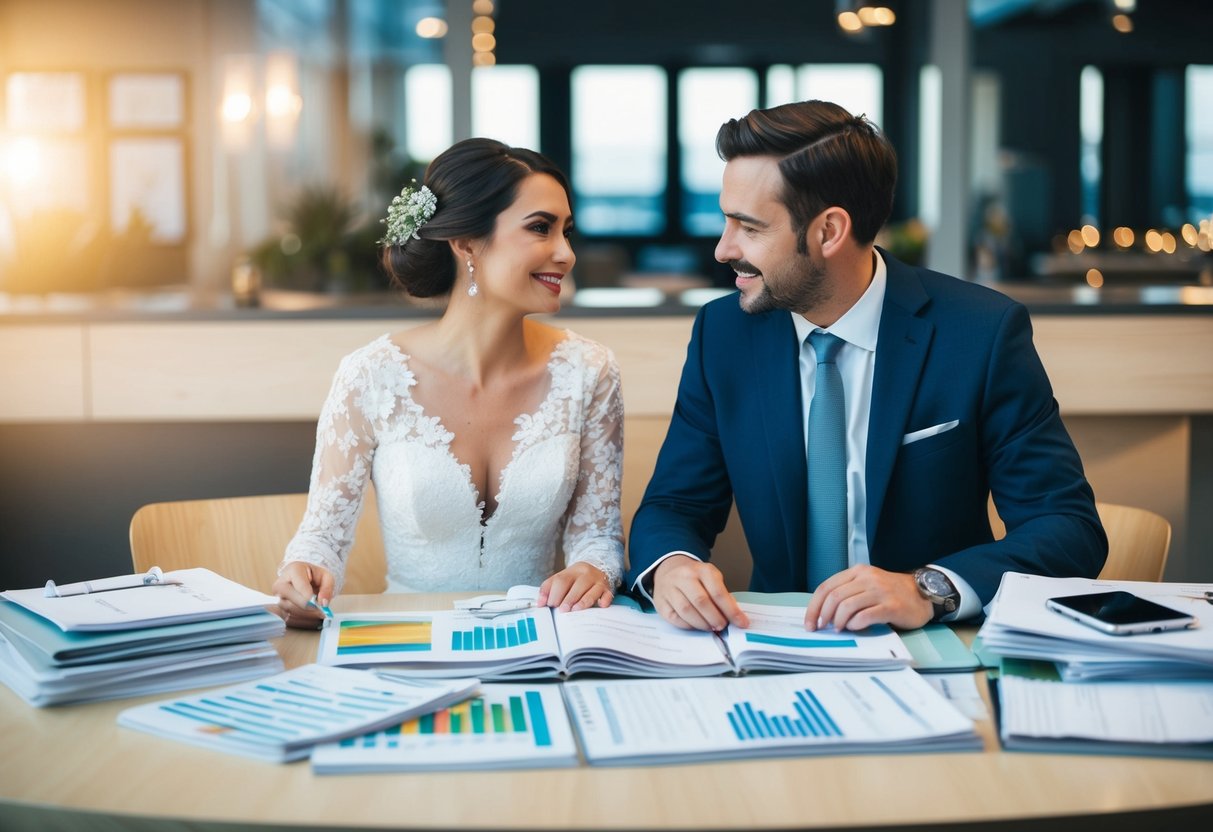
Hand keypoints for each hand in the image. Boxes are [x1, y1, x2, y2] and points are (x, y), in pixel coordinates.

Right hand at [272, 562, 334, 629]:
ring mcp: (277, 598)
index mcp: (293, 570)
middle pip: (292, 602)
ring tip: (319, 613)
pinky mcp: (278, 609)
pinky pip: (289, 619)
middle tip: (322, 611)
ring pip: (291, 612)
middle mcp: (280, 584)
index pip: (300, 587)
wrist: (303, 578)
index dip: (311, 598)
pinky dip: (302, 621)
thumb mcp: (326, 577)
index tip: (321, 604)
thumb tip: (323, 603)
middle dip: (309, 608)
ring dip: (307, 616)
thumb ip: (327, 588)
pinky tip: (312, 618)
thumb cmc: (314, 576)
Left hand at [538, 562, 613, 611]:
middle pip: (577, 585)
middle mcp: (586, 574)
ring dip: (583, 602)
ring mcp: (598, 581)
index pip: (562, 580)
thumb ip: (548, 589)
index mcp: (572, 571)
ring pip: (592, 591)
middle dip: (568, 599)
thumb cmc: (575, 579)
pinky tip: (601, 606)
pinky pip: (607, 595)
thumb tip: (540, 603)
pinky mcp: (607, 590)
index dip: (555, 593)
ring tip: (575, 610)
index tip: (551, 604)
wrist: (596, 569)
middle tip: (562, 610)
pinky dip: (604, 601)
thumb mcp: (561, 579)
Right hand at [651, 555, 749, 631]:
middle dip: (715, 618)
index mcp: (702, 570)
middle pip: (701, 601)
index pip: (718, 592)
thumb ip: (723, 596)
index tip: (741, 622)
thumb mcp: (712, 579)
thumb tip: (735, 616)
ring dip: (702, 624)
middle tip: (722, 626)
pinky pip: (675, 618)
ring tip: (710, 627)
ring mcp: (670, 588)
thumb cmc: (695, 578)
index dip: (731, 610)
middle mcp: (684, 576)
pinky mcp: (660, 601)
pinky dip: (688, 625)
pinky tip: (695, 625)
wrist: (669, 568)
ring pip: (686, 610)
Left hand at [803, 564, 931, 631]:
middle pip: (834, 597)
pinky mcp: (891, 606)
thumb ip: (848, 593)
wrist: (923, 594)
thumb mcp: (867, 585)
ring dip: (838, 621)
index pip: (826, 587)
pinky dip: (855, 624)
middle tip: (821, 628)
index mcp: (857, 572)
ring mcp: (880, 591)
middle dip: (822, 616)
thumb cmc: (890, 593)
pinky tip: (855, 627)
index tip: (810, 622)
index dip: (813, 607)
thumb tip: (822, 613)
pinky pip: (865, 616)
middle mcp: (867, 578)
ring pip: (847, 606)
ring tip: (839, 629)